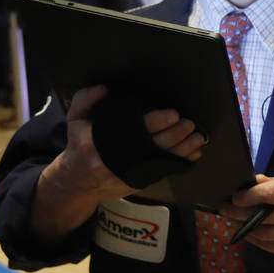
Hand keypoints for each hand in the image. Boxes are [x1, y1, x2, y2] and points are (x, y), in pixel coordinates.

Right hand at [32, 86, 205, 239]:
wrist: (75, 182)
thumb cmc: (79, 144)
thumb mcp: (75, 119)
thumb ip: (86, 100)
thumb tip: (104, 89)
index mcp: (97, 141)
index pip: (132, 129)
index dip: (156, 121)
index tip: (173, 114)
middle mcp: (112, 160)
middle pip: (151, 146)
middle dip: (174, 134)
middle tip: (189, 123)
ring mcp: (124, 174)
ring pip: (160, 161)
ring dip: (183, 149)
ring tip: (198, 137)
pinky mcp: (135, 183)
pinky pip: (161, 172)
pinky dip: (179, 163)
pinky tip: (193, 153)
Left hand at [218, 175, 273, 258]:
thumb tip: (249, 183)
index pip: (270, 194)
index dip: (248, 197)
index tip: (234, 197)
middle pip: (262, 217)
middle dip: (239, 213)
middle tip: (224, 209)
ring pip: (262, 234)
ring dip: (244, 227)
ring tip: (234, 219)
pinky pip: (268, 246)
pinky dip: (255, 238)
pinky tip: (249, 231)